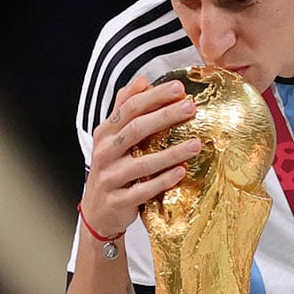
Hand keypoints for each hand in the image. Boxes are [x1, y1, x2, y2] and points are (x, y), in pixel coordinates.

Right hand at [79, 76, 199, 238]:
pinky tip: (182, 171)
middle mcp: (105, 153)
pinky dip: (163, 181)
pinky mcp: (118, 201)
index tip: (179, 88)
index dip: (153, 97)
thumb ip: (124, 109)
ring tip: (196, 144)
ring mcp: (110, 178)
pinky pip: (143, 190)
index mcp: (105, 134)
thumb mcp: (112, 138)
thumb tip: (141, 80)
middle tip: (191, 108)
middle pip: (136, 130)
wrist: (98, 212)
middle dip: (165, 116)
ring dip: (171, 153)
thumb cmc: (111, 170)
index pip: (128, 108)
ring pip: (142, 162)